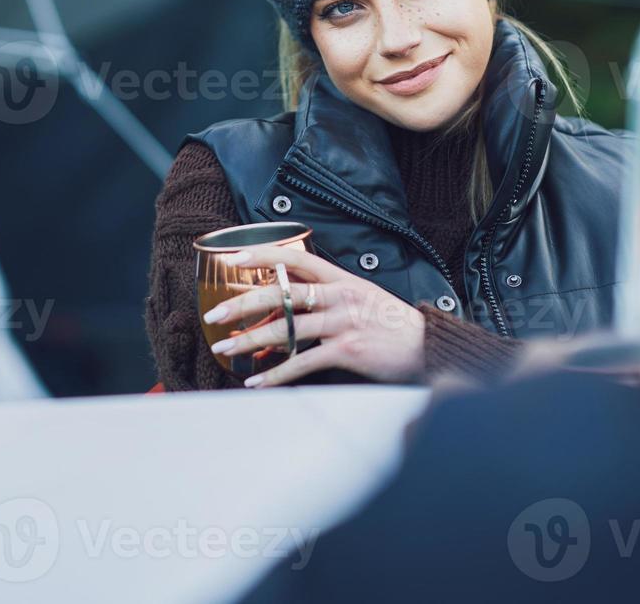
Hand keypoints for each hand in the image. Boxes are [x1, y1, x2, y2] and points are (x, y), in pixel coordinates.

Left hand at [202, 245, 425, 387]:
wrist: (425, 344)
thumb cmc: (389, 323)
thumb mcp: (360, 297)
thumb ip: (326, 296)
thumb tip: (286, 303)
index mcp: (341, 279)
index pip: (296, 259)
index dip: (263, 256)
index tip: (233, 258)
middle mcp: (340, 295)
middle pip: (282, 293)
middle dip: (243, 303)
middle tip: (214, 313)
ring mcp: (343, 321)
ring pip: (287, 328)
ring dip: (250, 340)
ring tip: (225, 348)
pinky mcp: (347, 349)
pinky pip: (303, 361)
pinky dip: (277, 375)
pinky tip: (258, 383)